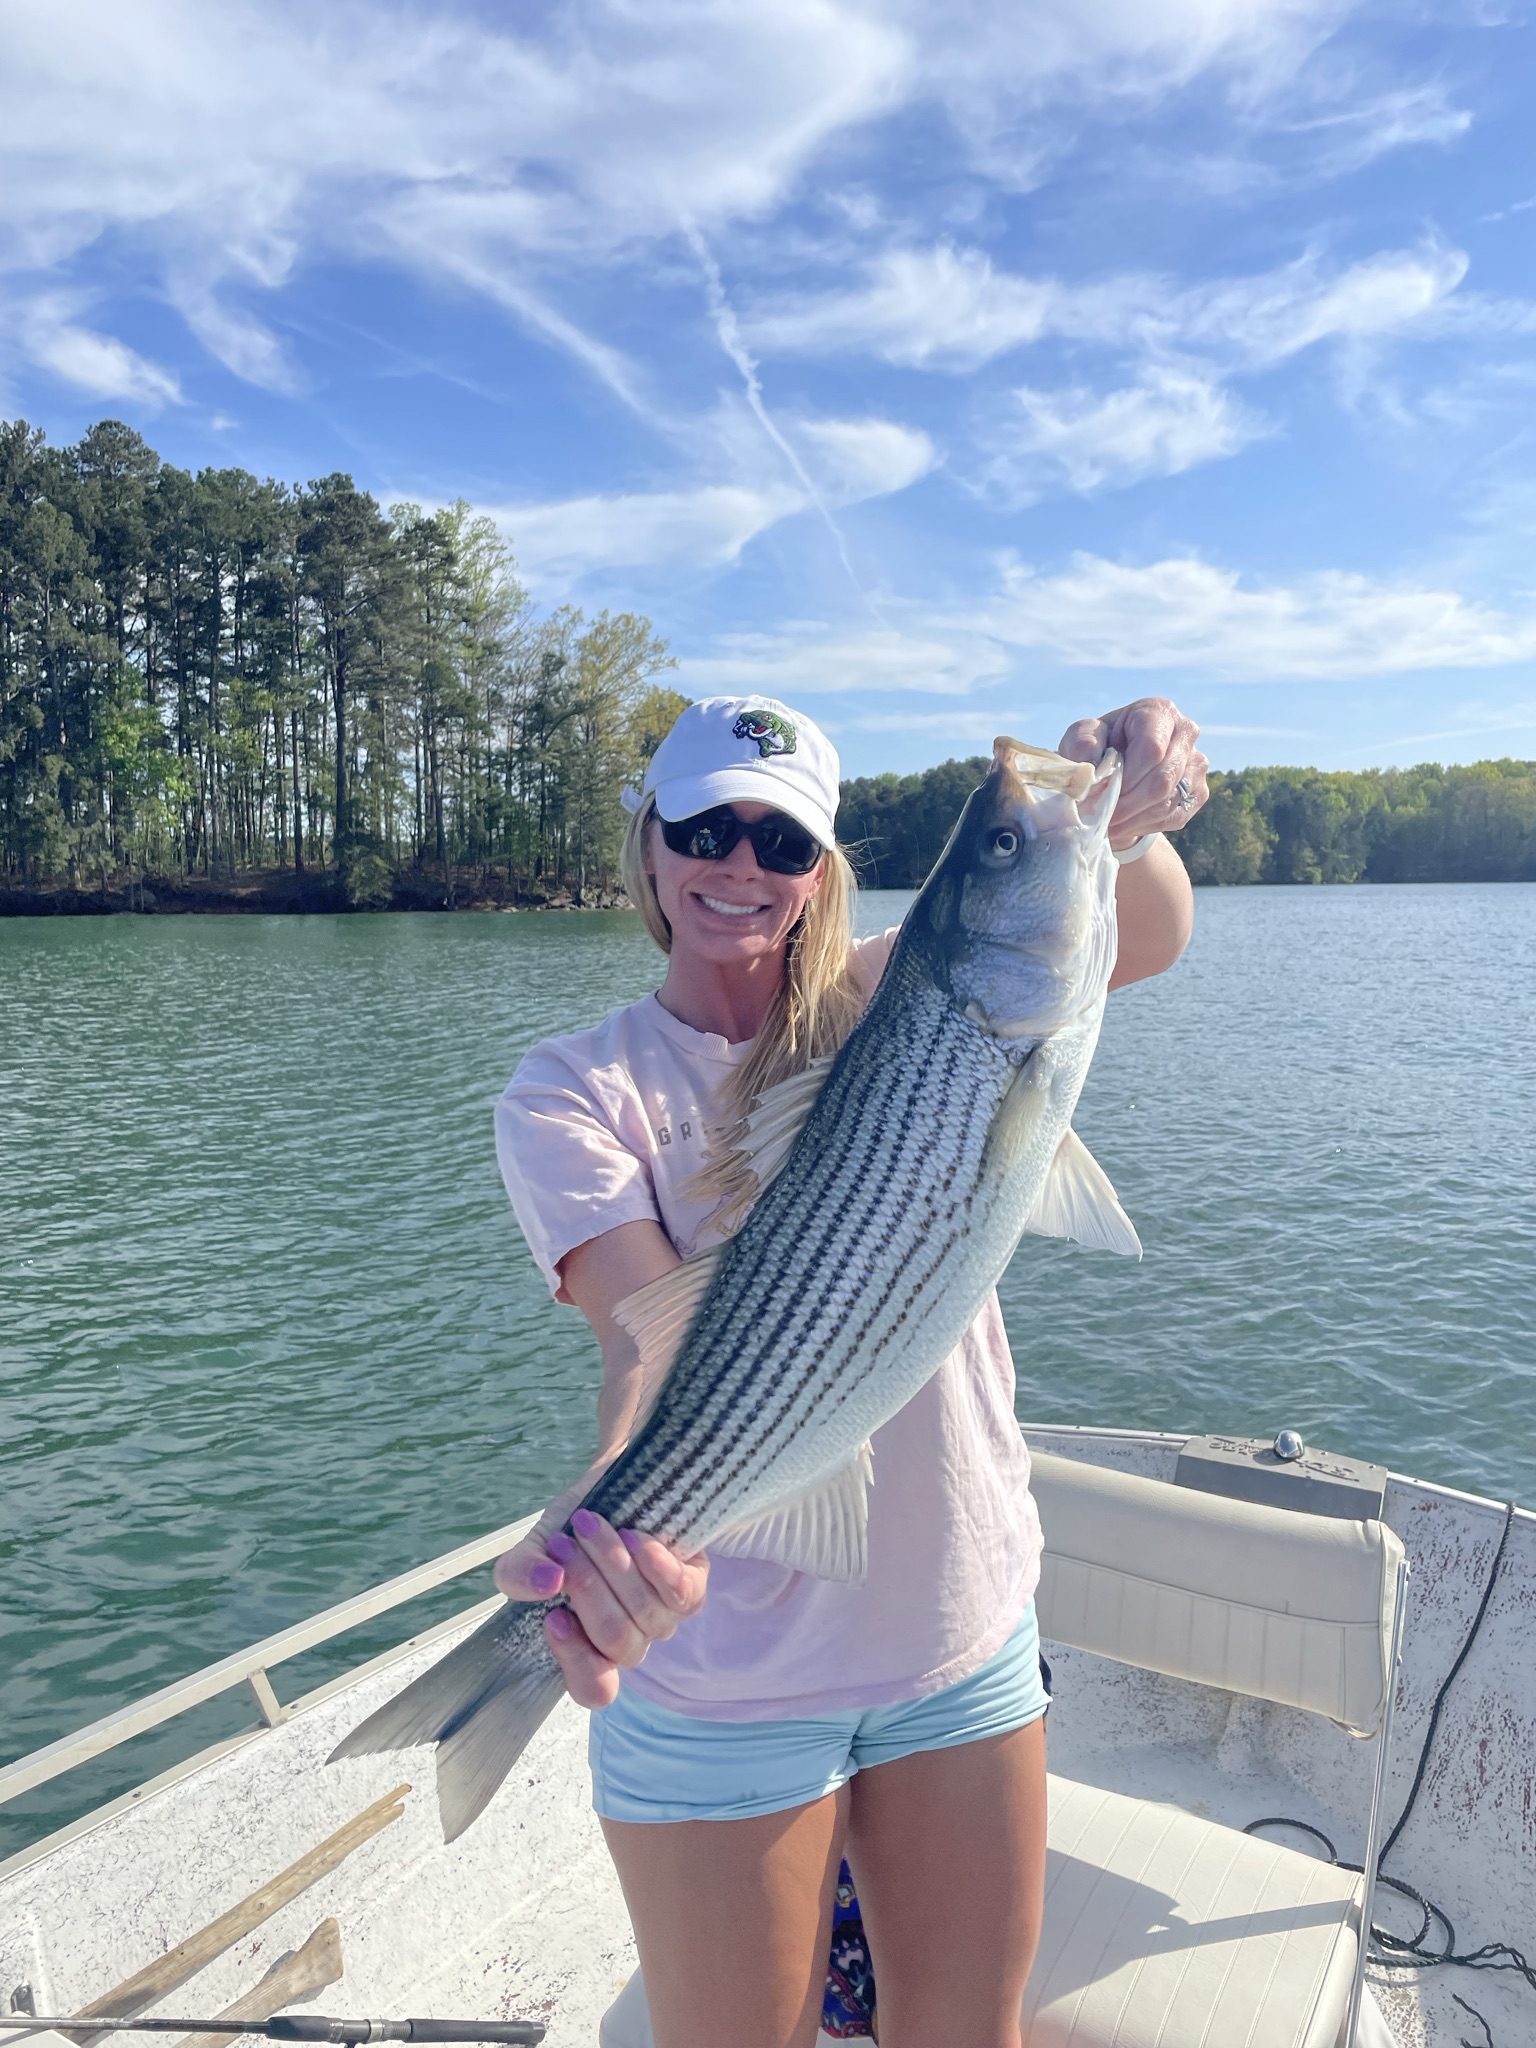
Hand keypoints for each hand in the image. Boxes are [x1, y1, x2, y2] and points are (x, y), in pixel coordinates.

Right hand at [494, 1499, 709, 1710]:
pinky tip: (635, 1537)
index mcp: (591, 1645)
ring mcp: (664, 1616)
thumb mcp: (537, 1547)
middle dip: (585, 1587)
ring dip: (611, 1562)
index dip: (576, 1661)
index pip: (593, 1688)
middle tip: (563, 1544)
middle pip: (615, 1640)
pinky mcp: (692, 1586)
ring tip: (588, 1523)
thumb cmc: (574, 1528)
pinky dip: (655, 1565)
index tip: (555, 1616)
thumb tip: (544, 1582)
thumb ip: (519, 1572)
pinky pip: (682, 1593)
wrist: (613, 1485)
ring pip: (643, 1611)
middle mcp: (631, 1639)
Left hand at [1058, 698, 1208, 849]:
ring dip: (1132, 818)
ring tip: (1107, 822)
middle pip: (1161, 779)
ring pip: (1167, 802)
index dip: (1126, 777)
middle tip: (1100, 815)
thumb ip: (1082, 745)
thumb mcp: (1081, 738)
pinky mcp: (1198, 792)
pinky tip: (1124, 823)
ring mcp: (1197, 763)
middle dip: (1126, 803)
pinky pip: (1173, 817)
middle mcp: (1186, 732)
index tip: (1100, 792)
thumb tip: (1091, 768)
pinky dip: (1143, 825)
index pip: (1151, 749)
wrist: (1119, 771)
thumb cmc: (1099, 748)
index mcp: (1158, 712)